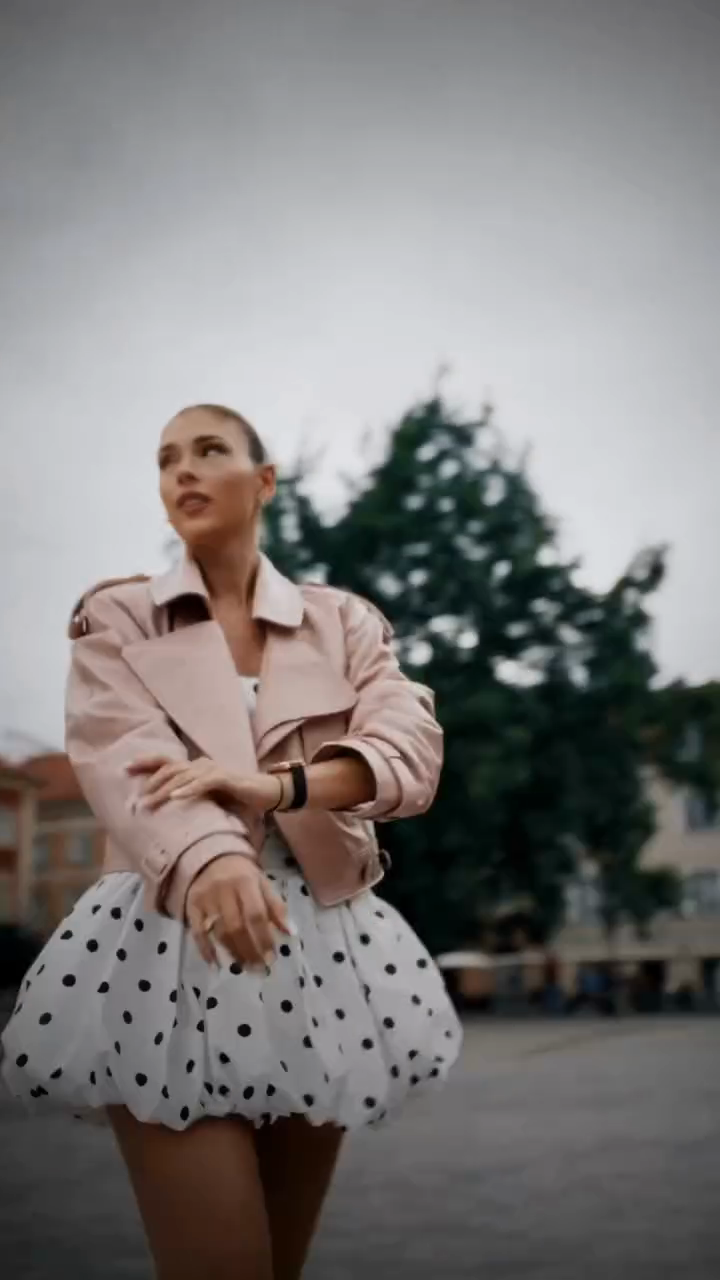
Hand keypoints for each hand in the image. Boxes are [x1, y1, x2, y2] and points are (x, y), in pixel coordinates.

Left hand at [126, 756, 282, 812]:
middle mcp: (200, 764)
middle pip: (169, 768)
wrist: (266, 794)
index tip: (124, 769)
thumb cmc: (236, 799)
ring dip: (164, 790)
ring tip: (149, 803)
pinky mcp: (226, 778)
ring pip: (183, 775)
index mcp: (194, 769)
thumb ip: (189, 805)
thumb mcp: (207, 803)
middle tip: (135, 800)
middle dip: (149, 782)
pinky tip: (176, 798)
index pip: (165, 762)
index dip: (145, 763)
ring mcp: (212, 770)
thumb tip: (164, 820)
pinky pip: (204, 783)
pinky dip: (189, 789)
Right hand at [187, 853, 292, 968]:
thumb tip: (292, 933)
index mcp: (246, 883)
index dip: (264, 938)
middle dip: (249, 950)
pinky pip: (197, 933)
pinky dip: (206, 951)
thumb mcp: (263, 883)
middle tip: (259, 969)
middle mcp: (224, 890)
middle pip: (237, 926)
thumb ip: (277, 907)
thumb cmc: (242, 875)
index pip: (256, 914)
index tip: (272, 958)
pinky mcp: (191, 907)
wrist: (209, 859)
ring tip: (245, 967)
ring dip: (233, 953)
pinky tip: (216, 965)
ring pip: (219, 932)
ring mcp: (206, 899)